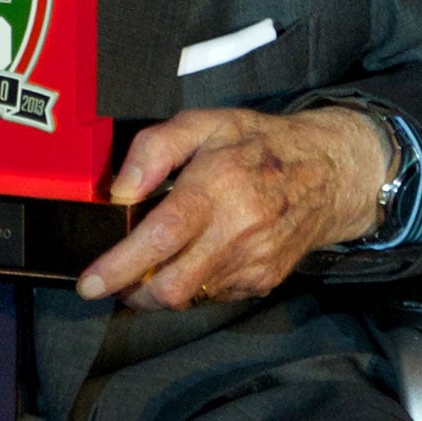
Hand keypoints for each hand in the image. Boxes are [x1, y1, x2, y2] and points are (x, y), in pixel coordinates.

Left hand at [75, 106, 389, 309]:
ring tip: (155, 259)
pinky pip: (212, 295)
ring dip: (159, 288)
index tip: (90, 283)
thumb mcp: (204, 123)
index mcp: (218, 187)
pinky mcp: (264, 281)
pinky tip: (196, 255)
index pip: (162, 237)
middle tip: (116, 276)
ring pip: (189, 297)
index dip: (120, 266)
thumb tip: (120, 190)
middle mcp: (237, 232)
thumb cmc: (259, 143)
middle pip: (172, 286)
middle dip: (133, 291)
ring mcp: (253, 262)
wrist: (331, 172)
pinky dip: (192, 283)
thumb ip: (154, 149)